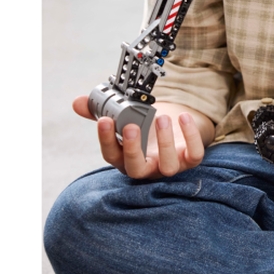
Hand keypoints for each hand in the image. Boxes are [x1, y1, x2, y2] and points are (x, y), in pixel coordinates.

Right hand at [72, 96, 207, 179]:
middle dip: (133, 149)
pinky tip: (184, 117)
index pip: (112, 155)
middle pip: (136, 169)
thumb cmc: (146, 126)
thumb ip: (100, 111)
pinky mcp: (190, 159)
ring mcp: (169, 165)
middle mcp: (147, 166)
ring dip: (165, 143)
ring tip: (161, 117)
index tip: (104, 119)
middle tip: (130, 127)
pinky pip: (194, 155)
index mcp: (126, 157)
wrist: (176, 129)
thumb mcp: (124, 118)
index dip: (107, 139)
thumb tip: (78, 103)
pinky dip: (191, 137)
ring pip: (168, 166)